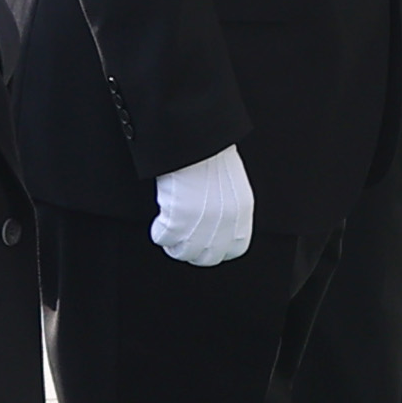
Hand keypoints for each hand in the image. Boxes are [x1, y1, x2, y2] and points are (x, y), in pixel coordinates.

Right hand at [148, 146, 255, 270]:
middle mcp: (225, 225)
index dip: (217, 250)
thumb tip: (216, 228)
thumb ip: (229, 212)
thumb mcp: (232, 187)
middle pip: (208, 258)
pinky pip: (163, 239)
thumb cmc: (211, 157)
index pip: (235, 250)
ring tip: (169, 230)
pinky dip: (159, 232)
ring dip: (174, 244)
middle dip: (192, 251)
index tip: (205, 245)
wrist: (196, 144)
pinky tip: (160, 220)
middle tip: (182, 239)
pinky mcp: (178, 221)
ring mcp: (201, 225)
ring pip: (184, 253)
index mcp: (242, 215)